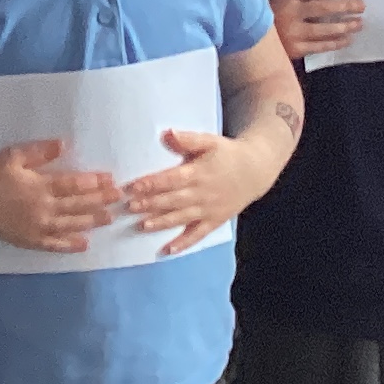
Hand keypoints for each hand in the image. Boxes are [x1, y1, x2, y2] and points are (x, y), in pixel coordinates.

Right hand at [0, 136, 119, 254]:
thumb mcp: (15, 156)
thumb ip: (40, 152)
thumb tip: (64, 144)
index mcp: (40, 185)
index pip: (73, 184)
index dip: (94, 182)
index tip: (111, 179)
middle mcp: (42, 207)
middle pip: (77, 204)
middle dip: (100, 201)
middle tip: (119, 199)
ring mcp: (37, 226)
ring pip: (70, 224)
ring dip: (91, 221)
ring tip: (109, 218)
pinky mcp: (30, 240)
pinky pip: (54, 245)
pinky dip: (70, 245)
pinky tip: (84, 244)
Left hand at [122, 128, 280, 255]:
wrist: (255, 170)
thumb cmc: (227, 154)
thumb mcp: (210, 141)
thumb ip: (188, 139)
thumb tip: (166, 133)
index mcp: (198, 173)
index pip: (171, 179)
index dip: (151, 183)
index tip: (133, 187)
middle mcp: (202, 193)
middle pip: (172, 200)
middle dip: (150, 204)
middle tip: (129, 207)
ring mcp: (208, 210)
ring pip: (181, 218)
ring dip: (161, 222)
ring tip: (141, 226)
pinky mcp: (214, 221)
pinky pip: (197, 235)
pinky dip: (183, 243)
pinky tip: (168, 251)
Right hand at [271, 0, 364, 60]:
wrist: (252, 41)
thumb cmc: (272, 17)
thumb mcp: (282, 1)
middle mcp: (291, 13)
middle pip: (324, 8)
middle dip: (346, 6)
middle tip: (362, 6)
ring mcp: (293, 32)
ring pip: (325, 29)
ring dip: (345, 26)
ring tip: (359, 24)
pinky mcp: (295, 50)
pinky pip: (321, 46)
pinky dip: (336, 43)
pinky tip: (347, 40)